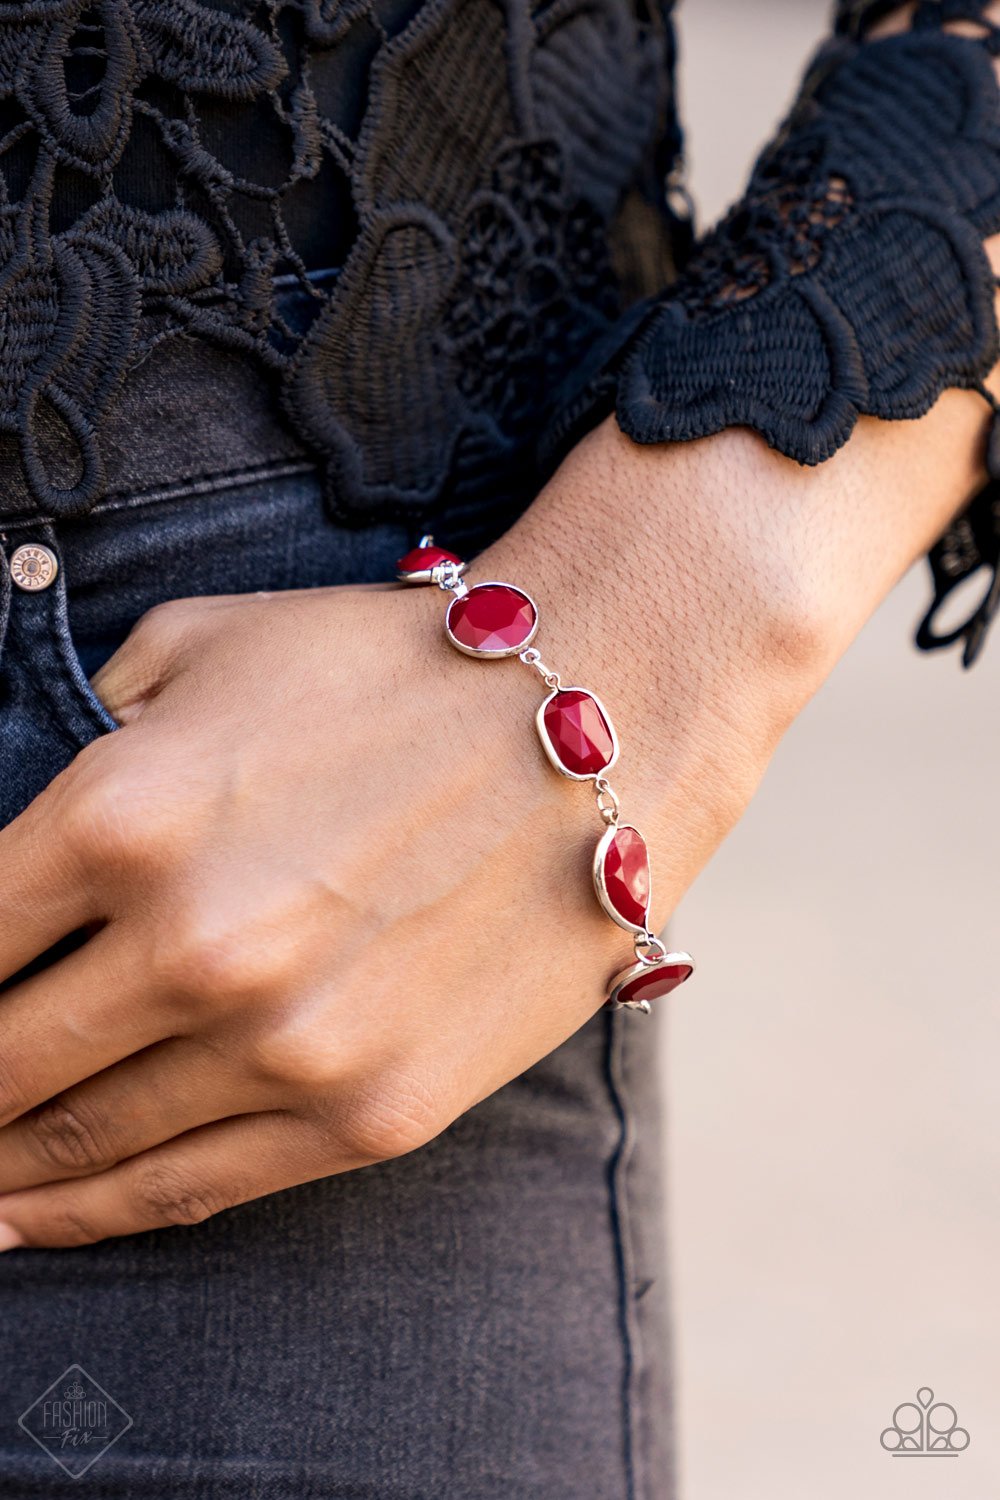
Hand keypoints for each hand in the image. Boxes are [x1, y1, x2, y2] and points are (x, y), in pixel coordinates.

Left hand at [0, 401, 986, 1247]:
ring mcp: (285, 1044)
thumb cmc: (399, 669)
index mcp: (124, 815)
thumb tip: (35, 827)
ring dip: (3, 1166)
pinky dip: (97, 1212)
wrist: (605, 717)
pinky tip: (39, 1215)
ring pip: (85, 1143)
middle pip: (2, 1062)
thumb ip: (91, 727)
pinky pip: (194, 1188)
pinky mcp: (370, 1110)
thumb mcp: (208, 647)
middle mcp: (191, 947)